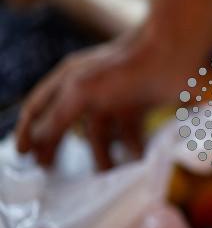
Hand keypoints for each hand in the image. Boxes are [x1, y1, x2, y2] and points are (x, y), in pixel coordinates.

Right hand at [15, 31, 189, 168]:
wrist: (170, 54)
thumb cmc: (122, 68)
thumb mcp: (80, 91)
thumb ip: (57, 116)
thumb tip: (40, 139)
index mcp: (70, 80)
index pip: (39, 108)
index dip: (29, 131)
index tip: (25, 156)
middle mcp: (91, 88)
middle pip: (69, 125)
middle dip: (62, 148)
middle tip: (56, 173)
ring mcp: (117, 98)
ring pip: (103, 135)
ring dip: (102, 155)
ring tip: (104, 174)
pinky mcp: (142, 106)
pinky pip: (131, 135)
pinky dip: (131, 150)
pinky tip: (133, 164)